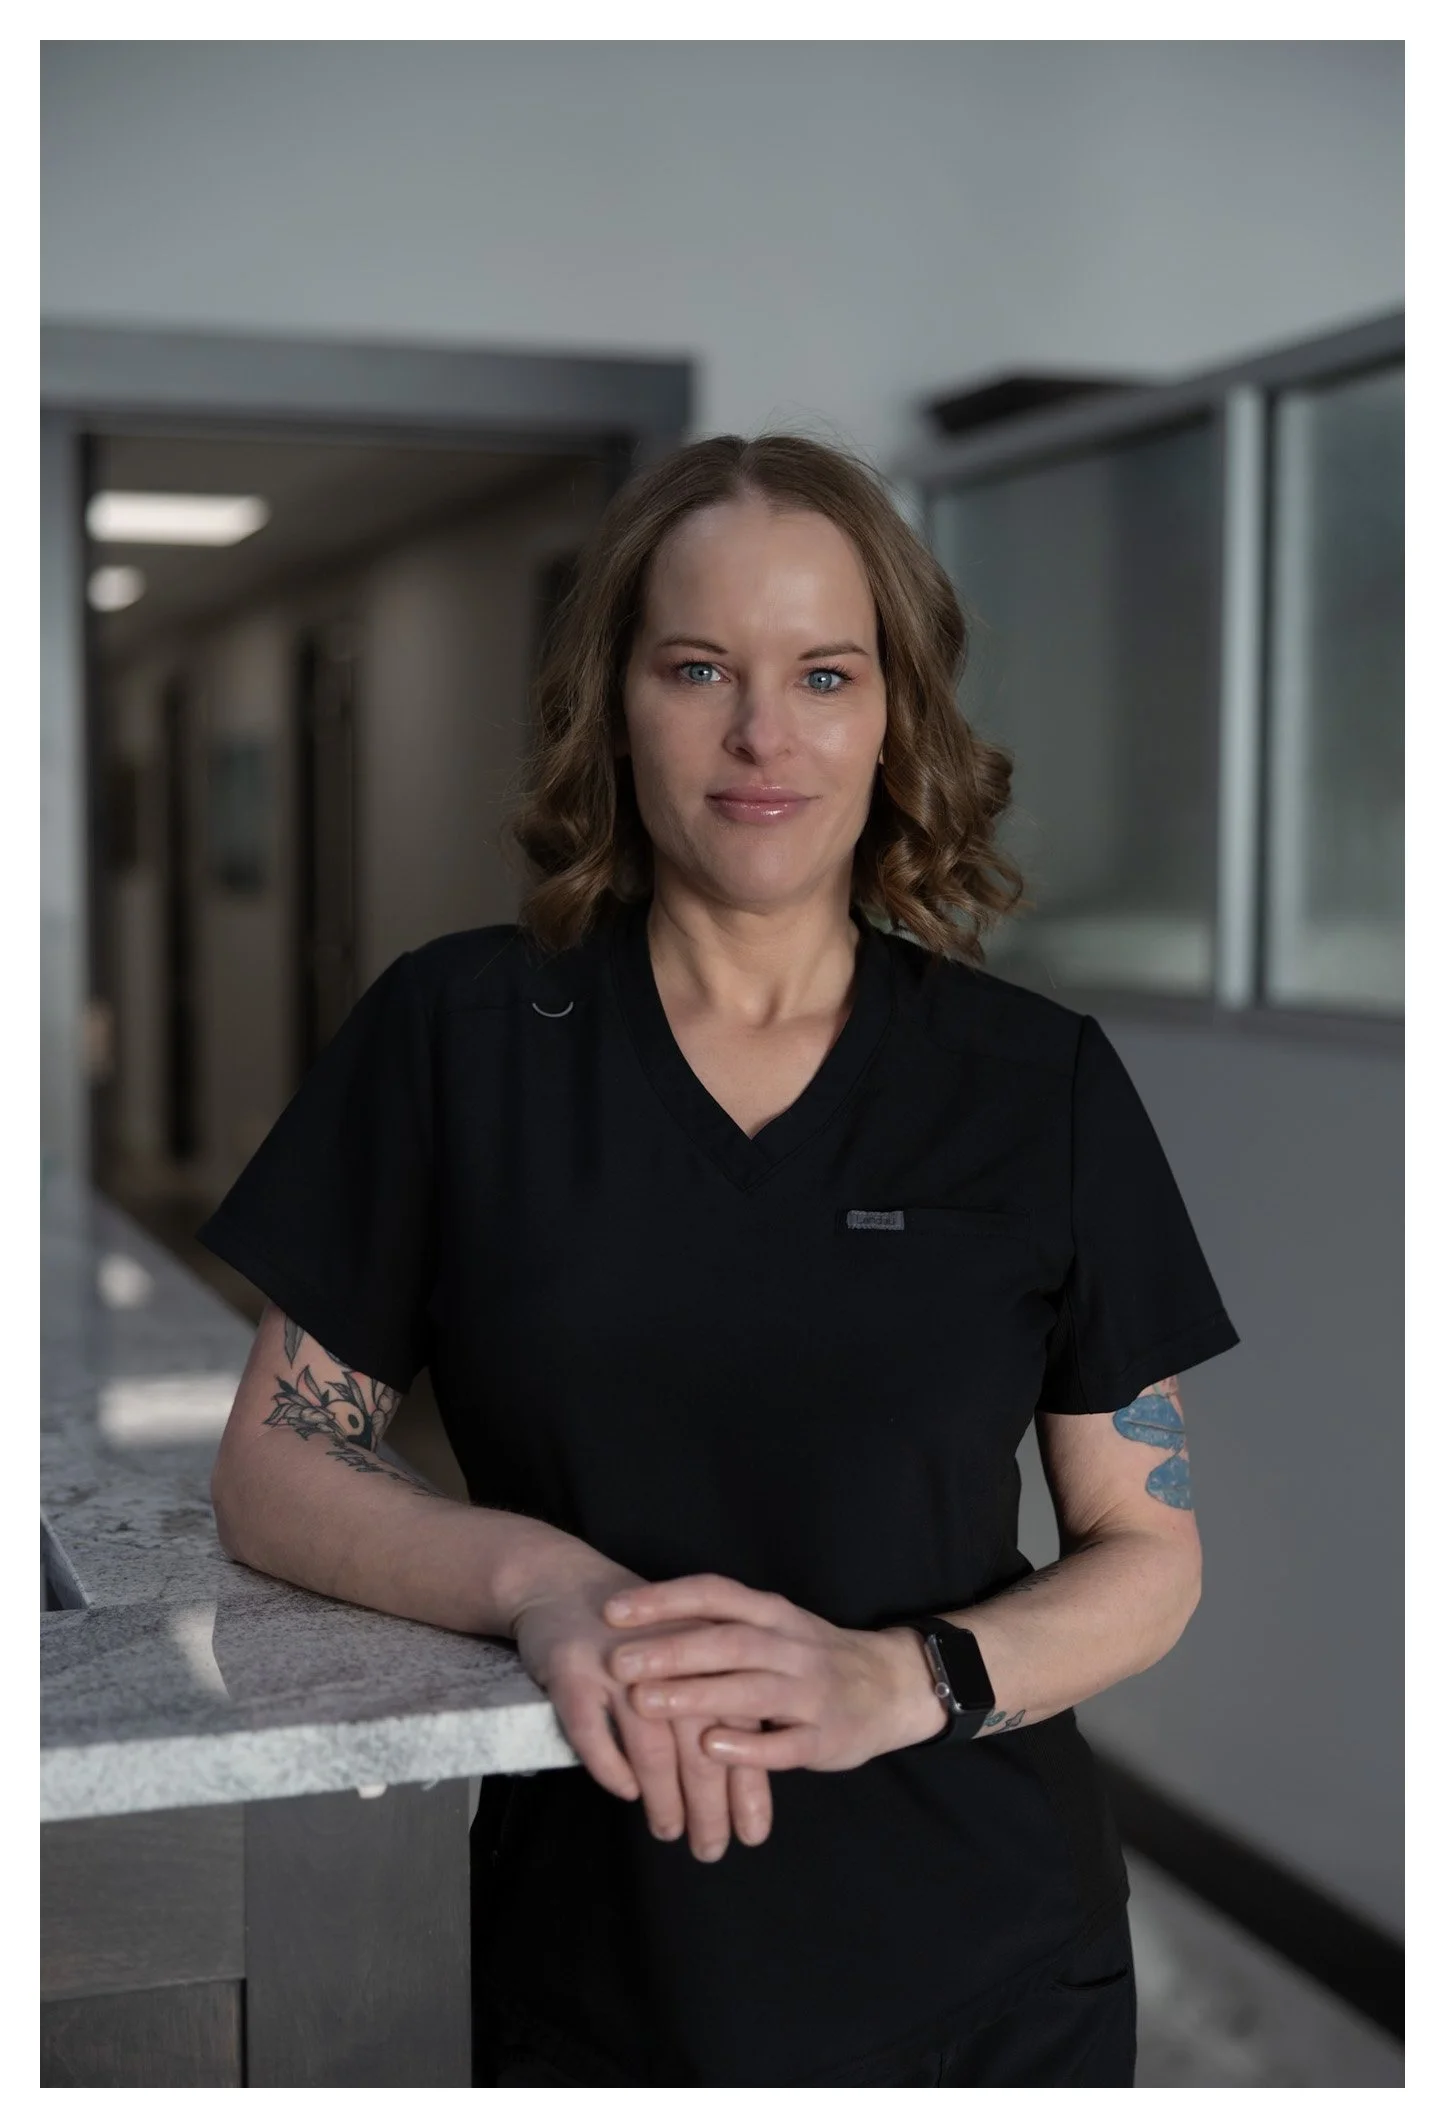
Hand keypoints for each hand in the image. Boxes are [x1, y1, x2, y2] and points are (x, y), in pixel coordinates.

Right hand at [510, 1563, 773, 1860]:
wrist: (559, 1581)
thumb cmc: (633, 1628)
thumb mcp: (683, 1651)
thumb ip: (715, 1700)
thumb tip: (746, 1776)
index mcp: (704, 1651)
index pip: (739, 1725)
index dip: (748, 1783)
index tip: (753, 1834)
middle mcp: (668, 1658)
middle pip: (698, 1742)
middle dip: (709, 1803)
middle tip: (711, 1848)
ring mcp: (616, 1665)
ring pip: (649, 1743)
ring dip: (663, 1796)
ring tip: (670, 1831)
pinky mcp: (570, 1671)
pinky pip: (590, 1730)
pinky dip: (608, 1765)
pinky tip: (624, 1793)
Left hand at [602, 1573, 946, 1769]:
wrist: (893, 1685)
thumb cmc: (812, 1656)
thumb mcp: (774, 1627)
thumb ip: (721, 1628)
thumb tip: (643, 1629)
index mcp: (773, 1613)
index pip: (715, 1595)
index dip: (664, 1600)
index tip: (613, 1611)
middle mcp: (791, 1646)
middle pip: (728, 1641)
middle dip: (672, 1649)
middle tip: (620, 1661)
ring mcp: (811, 1692)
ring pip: (751, 1689)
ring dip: (696, 1694)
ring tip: (645, 1702)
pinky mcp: (826, 1737)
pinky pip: (785, 1742)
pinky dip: (748, 1745)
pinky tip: (710, 1749)